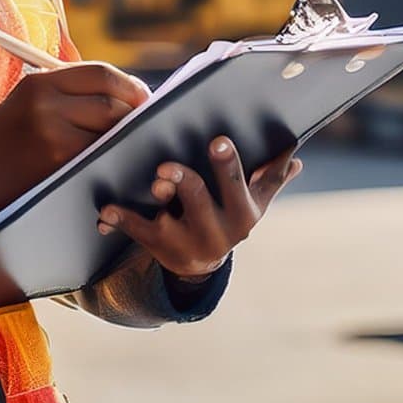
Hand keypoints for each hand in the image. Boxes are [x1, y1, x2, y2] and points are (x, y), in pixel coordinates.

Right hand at [0, 62, 150, 219]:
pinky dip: (111, 155)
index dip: (130, 86)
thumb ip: (73, 92)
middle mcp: (46, 104)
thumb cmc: (8, 140)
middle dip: (133, 113)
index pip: (102, 74)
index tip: (142, 98)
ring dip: (125, 136)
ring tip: (127, 142)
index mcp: (40, 82)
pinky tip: (111, 160)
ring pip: (110, 129)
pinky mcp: (58, 163)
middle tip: (142, 123)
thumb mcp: (30, 102)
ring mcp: (53, 134)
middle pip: (112, 101)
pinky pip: (99, 154)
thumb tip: (130, 93)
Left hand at [97, 137, 301, 279]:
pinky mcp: (159, 248)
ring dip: (157, 198)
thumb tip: (295, 154)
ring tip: (150, 182)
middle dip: (185, 180)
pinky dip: (121, 219)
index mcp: (243, 214)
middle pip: (200, 199)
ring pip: (168, 218)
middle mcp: (217, 232)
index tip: (217, 139)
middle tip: (168, 164)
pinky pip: (138, 231)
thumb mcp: (254, 200)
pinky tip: (106, 210)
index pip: (238, 185)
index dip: (228, 164)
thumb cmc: (229, 216)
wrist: (202, 263)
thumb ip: (272, 177)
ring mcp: (186, 242)